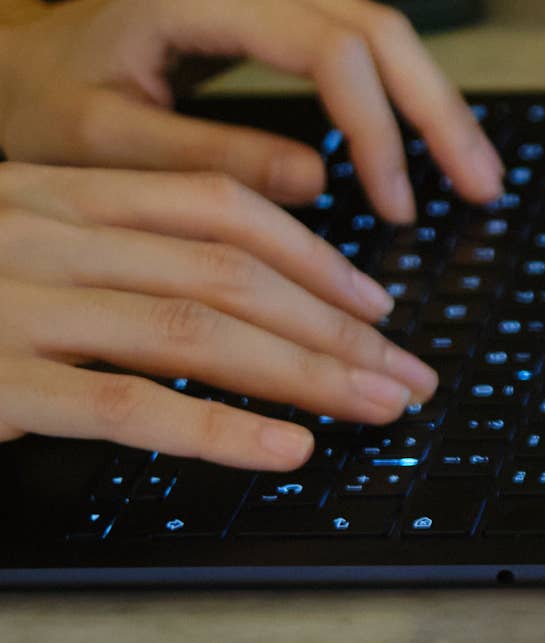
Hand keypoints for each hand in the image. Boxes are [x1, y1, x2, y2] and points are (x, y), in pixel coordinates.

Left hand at [0, 0, 502, 222]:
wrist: (12, 59)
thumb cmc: (40, 101)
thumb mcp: (105, 144)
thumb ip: (210, 160)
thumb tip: (319, 182)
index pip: (330, 52)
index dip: (376, 129)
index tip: (394, 205)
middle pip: (380, 32)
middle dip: (437, 113)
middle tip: (484, 187)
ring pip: (386, 33)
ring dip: (434, 105)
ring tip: (476, 175)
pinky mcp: (280, 2)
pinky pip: (363, 43)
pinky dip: (404, 96)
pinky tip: (430, 144)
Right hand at [0, 163, 439, 467]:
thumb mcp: (13, 249)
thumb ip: (106, 254)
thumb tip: (235, 293)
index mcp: (58, 192)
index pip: (217, 205)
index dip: (312, 255)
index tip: (375, 303)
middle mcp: (43, 234)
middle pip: (228, 272)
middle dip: (335, 326)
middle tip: (406, 370)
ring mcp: (16, 305)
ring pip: (196, 331)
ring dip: (307, 374)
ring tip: (378, 406)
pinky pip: (126, 405)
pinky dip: (219, 429)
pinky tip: (288, 450)